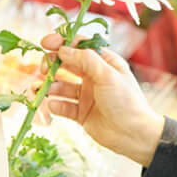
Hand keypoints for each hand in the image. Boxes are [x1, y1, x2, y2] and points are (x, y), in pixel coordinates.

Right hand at [41, 33, 163, 165]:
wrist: (134, 135)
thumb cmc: (126, 102)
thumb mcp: (108, 75)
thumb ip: (85, 60)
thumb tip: (63, 49)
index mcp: (104, 62)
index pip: (80, 46)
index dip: (62, 42)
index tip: (45, 42)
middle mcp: (94, 77)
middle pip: (67, 64)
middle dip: (53, 64)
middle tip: (42, 68)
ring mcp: (87, 95)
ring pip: (63, 86)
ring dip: (51, 86)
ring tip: (42, 89)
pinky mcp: (82, 113)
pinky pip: (64, 106)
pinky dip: (57, 105)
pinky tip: (53, 105)